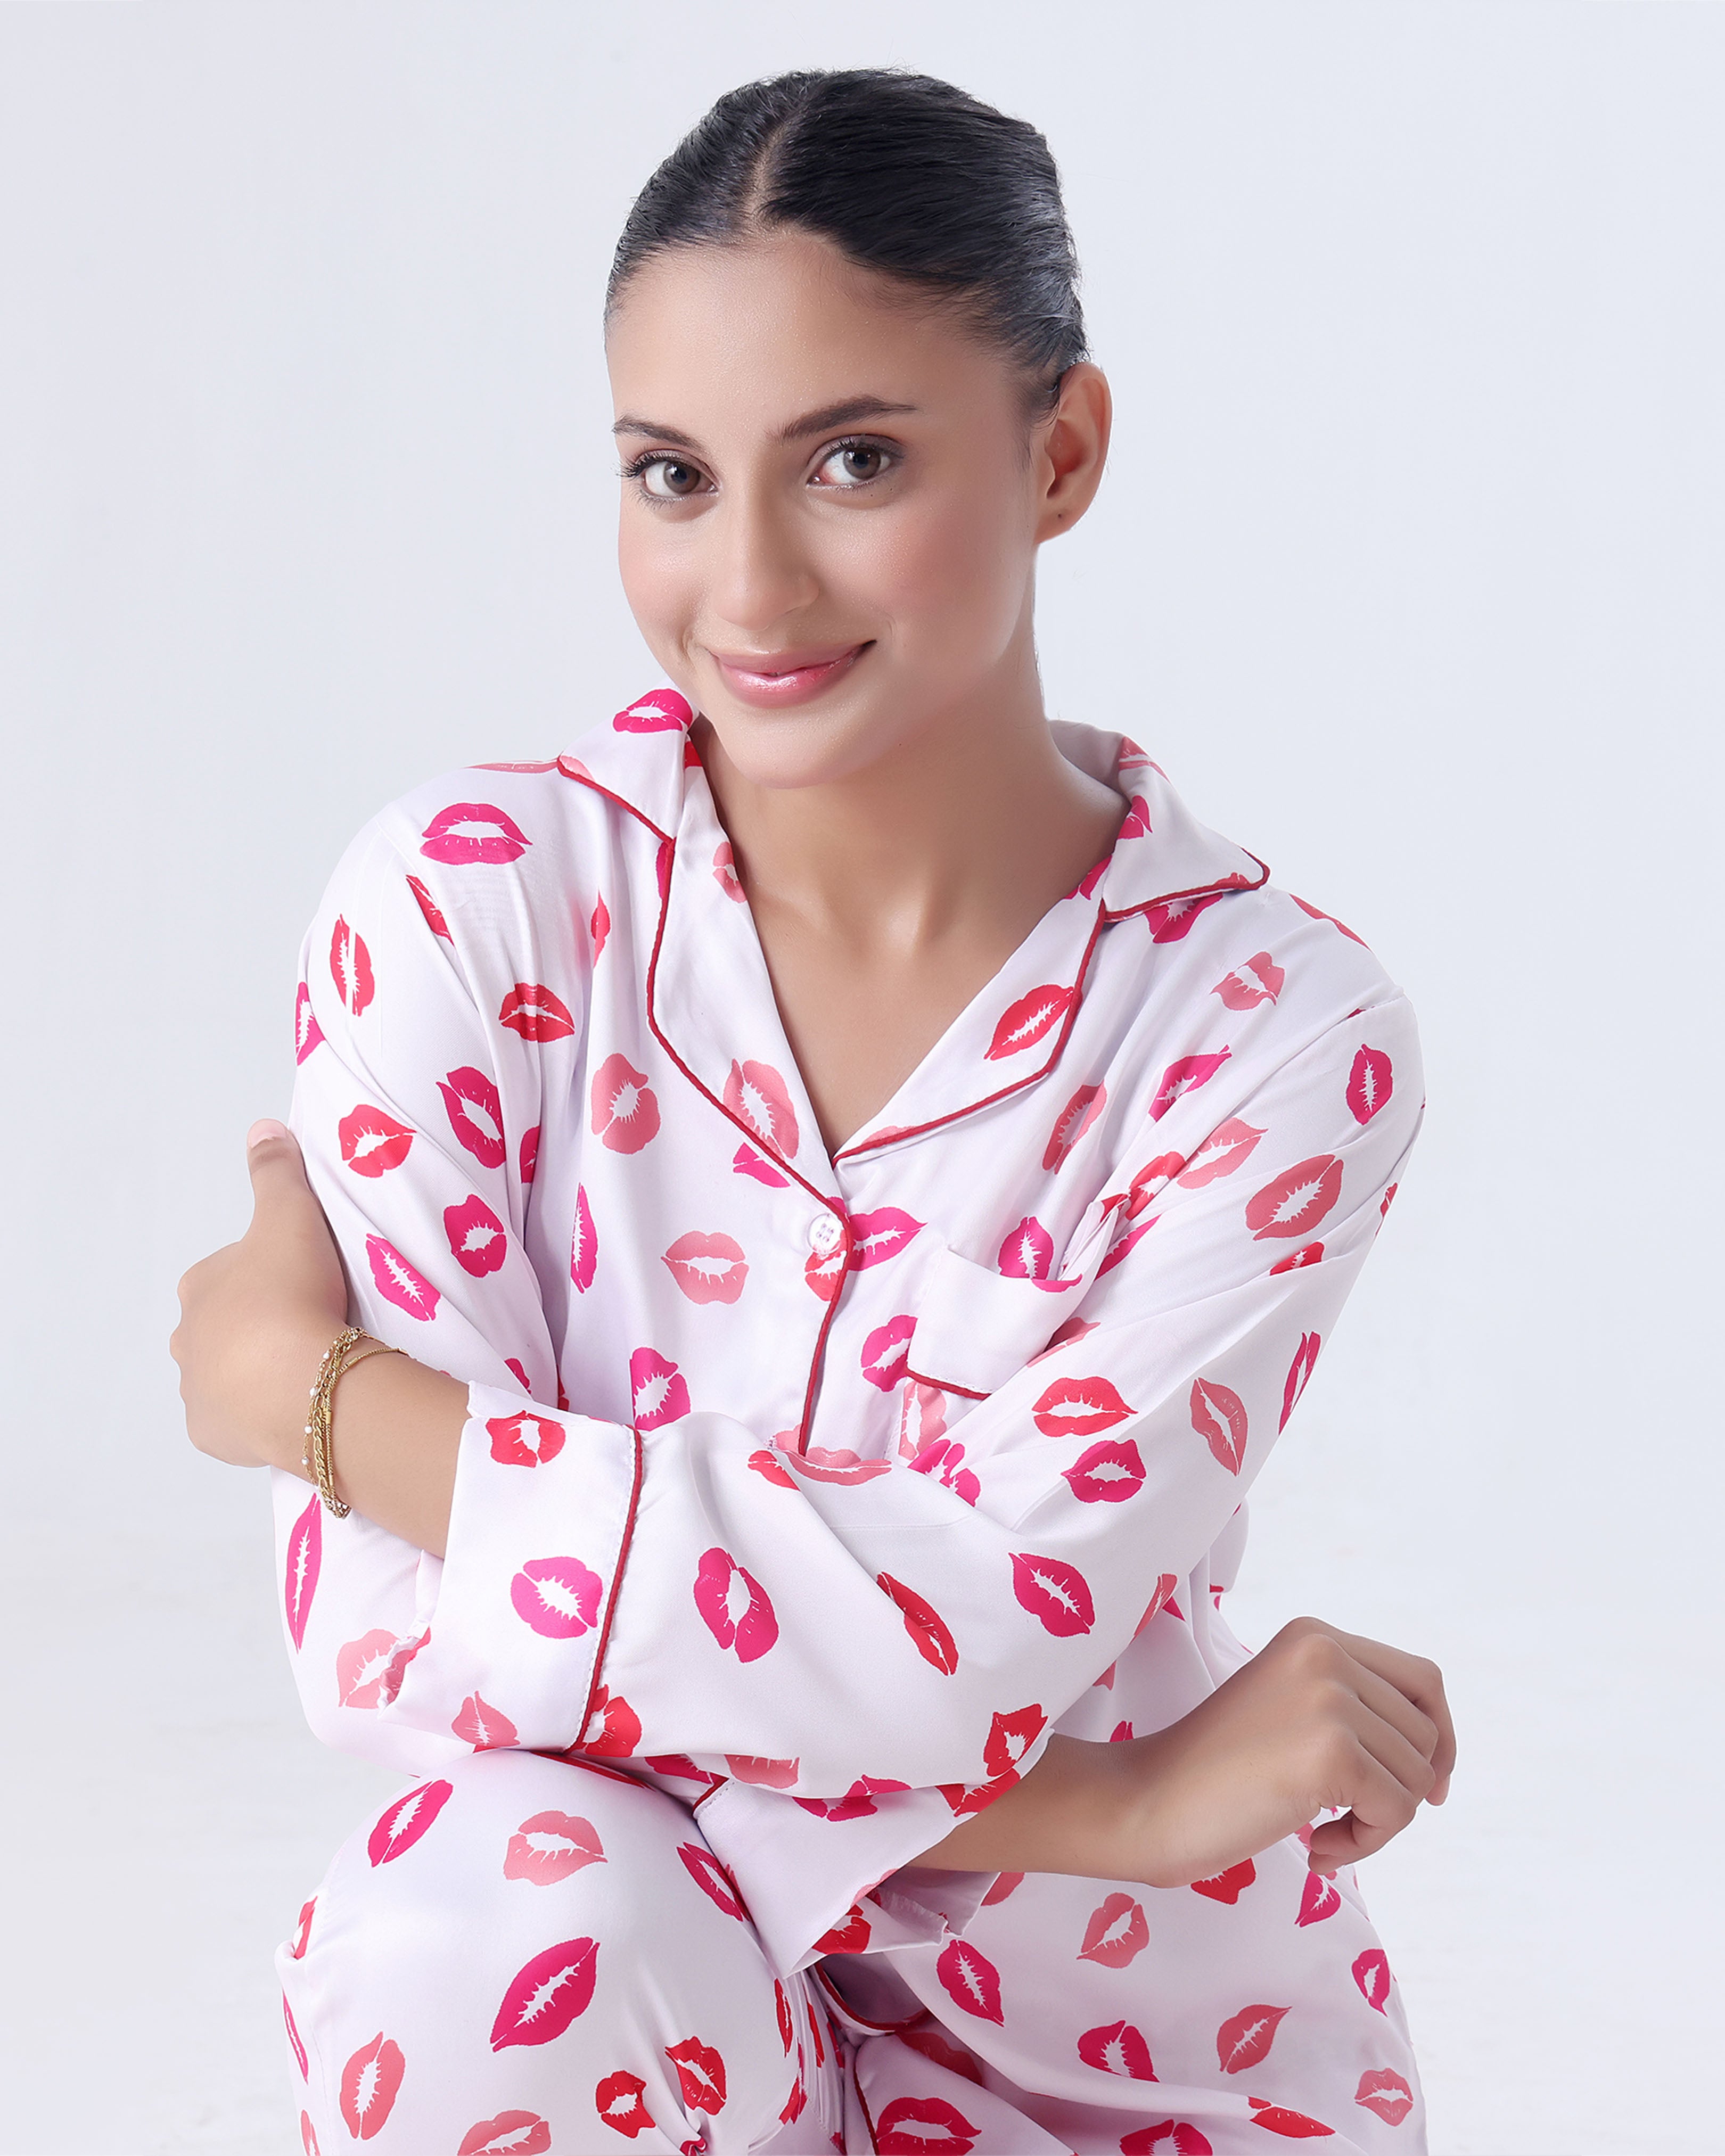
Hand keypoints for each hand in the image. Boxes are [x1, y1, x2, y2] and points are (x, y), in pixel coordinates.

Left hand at [171, 1120, 349, 1468]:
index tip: (306, 1282)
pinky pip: (235, 1423)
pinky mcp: (212, 1436)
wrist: (299, 1381)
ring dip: (256, 1374)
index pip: (229, 1273)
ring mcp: (196, 1392)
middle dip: (256, 1328)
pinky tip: (292, 1408)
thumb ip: (277, 1172)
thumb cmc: (293, 1292)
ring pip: (226, 1377)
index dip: (268, 1275)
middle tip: (310, 1327)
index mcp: (200, 1287)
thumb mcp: (291, 1215)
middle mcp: (187, 1339)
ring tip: (307, 1370)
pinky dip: (257, 1417)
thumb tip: (262, 1126)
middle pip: (223, 1327)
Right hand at [916, 1617, 1451, 1884]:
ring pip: (1417, 1778)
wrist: (1147, 1802)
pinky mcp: (1332, 1752)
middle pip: (1426, 1735)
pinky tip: (1314, 1849)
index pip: (1422, 1681)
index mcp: (1314, 1635)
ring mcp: (1330, 1698)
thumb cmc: (1213, 1775)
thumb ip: (1351, 1710)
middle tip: (1338, 1821)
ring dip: (1378, 1823)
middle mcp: (1327, 1652)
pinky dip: (1365, 1845)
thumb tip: (1439, 1766)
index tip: (1426, 1788)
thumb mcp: (1290, 1711)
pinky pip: (1398, 1812)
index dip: (1437, 1739)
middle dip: (1397, 1791)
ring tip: (1319, 1833)